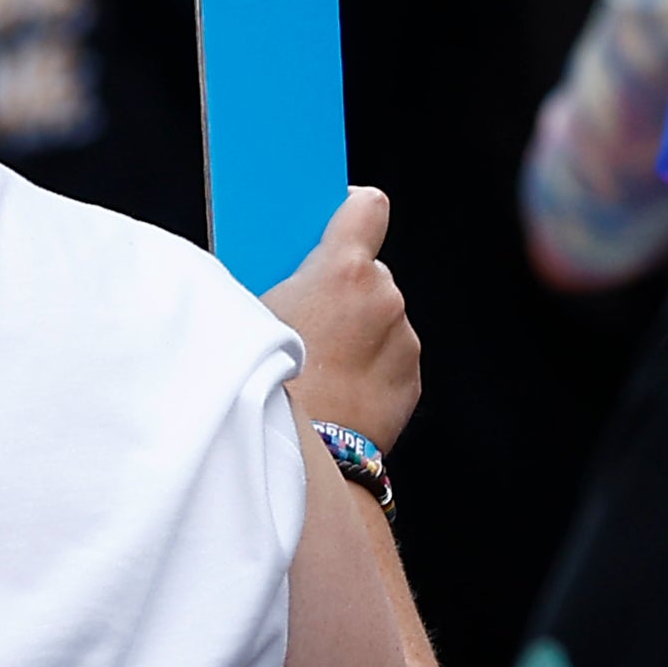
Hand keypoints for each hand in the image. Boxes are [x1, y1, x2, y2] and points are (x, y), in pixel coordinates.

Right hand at [263, 186, 421, 451]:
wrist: (302, 459)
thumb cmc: (265, 380)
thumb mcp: (255, 314)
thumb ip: (288, 280)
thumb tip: (294, 270)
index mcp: (343, 268)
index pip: (366, 207)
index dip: (351, 212)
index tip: (338, 220)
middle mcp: (384, 295)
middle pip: (369, 271)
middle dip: (345, 288)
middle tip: (310, 316)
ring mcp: (403, 339)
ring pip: (381, 318)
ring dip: (360, 330)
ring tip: (320, 363)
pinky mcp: (411, 379)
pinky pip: (390, 357)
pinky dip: (371, 366)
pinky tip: (340, 389)